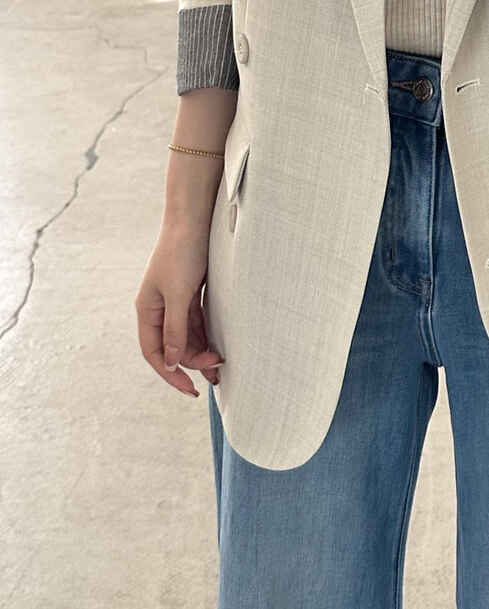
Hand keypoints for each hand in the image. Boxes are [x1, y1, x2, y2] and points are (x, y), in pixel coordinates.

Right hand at [135, 224, 225, 396]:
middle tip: (217, 369)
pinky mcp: (192, 293)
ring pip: (187, 337)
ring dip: (202, 352)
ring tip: (221, 367)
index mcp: (147, 310)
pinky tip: (219, 346)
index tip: (189, 389)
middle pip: (172, 347)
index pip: (154, 352)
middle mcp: (159, 308)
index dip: (169, 373)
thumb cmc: (182, 252)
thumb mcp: (178, 294)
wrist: (196, 219)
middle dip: (192, 362)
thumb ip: (175, 329)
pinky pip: (198, 323)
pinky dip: (207, 336)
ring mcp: (176, 301)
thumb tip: (171, 362)